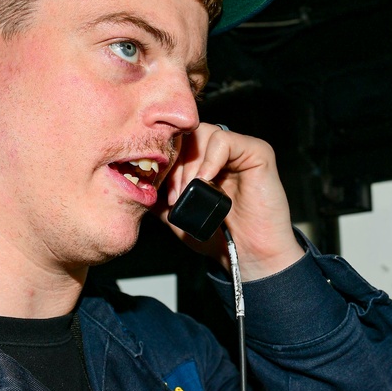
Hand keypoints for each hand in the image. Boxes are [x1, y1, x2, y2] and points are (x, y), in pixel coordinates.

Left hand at [156, 123, 303, 280]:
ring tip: (189, 192)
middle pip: (188, 134)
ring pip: (203, 134)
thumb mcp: (178, 214)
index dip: (165, 160)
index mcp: (205, 160)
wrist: (247, 256)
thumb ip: (158, 196)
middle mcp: (222, 151)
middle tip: (174, 194)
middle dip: (175, 163)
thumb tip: (134, 182)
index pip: (178, 141)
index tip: (160, 189)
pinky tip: (206, 182)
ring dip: (191, 164)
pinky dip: (209, 160)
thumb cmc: (218, 236)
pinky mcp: (257, 151)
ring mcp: (240, 149)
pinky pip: (224, 140)